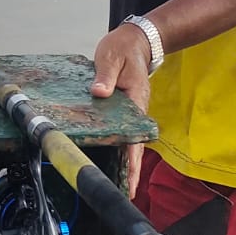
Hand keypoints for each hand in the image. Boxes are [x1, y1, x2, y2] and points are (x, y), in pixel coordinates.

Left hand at [90, 24, 153, 198]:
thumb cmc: (123, 49)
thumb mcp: (112, 58)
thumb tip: (98, 92)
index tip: (132, 179)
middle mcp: (136, 110)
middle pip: (135, 146)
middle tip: (128, 193)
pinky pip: (121, 131)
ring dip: (124, 162)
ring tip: (120, 185)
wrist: (134, 41)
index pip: (136, 137)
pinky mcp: (123, 110)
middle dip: (132, 170)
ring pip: (128, 141)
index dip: (134, 160)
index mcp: (136, 101)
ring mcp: (131, 112)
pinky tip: (109, 159)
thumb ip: (105, 76)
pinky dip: (117, 146)